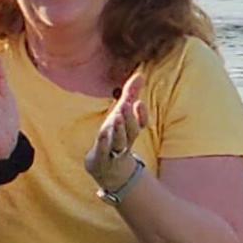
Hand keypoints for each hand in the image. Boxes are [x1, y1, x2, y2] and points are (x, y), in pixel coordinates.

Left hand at [86, 71, 153, 189]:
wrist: (107, 168)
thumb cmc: (115, 136)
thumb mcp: (122, 114)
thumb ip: (130, 94)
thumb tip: (140, 74)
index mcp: (131, 131)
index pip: (141, 124)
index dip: (141, 114)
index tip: (139, 102)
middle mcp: (125, 141)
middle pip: (131, 132)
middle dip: (129, 119)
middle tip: (126, 104)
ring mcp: (113, 151)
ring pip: (119, 142)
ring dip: (119, 130)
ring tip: (116, 117)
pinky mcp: (101, 158)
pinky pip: (104, 151)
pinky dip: (104, 143)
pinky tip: (103, 133)